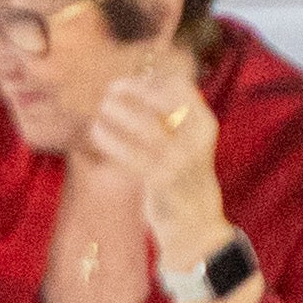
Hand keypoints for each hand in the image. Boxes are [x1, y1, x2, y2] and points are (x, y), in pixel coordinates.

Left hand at [83, 64, 233, 258]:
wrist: (196, 223)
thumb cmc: (184, 174)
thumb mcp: (188, 141)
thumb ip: (169, 116)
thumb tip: (134, 84)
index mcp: (205, 124)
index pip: (180, 86)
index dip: (152, 79)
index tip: (133, 83)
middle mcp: (195, 139)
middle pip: (160, 100)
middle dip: (131, 90)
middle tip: (110, 92)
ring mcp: (179, 161)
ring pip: (143, 125)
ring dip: (117, 112)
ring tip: (101, 109)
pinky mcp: (159, 181)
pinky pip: (129, 153)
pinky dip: (109, 139)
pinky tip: (97, 132)